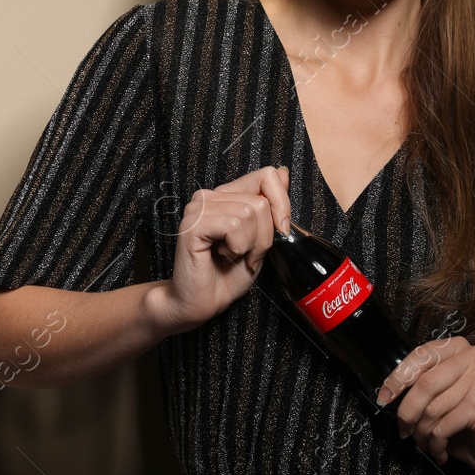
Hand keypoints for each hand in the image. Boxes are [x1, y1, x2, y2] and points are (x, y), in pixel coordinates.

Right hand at [154, 166, 291, 331]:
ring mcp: (198, 208)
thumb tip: (282, 171)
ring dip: (250, 244)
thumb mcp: (260, 238)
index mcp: (226, 195)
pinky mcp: (192, 225)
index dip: (282, 203)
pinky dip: (237, 246)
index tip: (279, 230)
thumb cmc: (227, 274)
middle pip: (261, 201)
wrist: (201, 303)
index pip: (267, 175)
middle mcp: (209, 196)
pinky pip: (233, 225)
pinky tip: (221, 254)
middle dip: (264, 236)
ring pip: (249, 212)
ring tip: (234, 255)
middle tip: (246, 253)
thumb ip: (269, 205)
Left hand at [376, 336, 474, 474]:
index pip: (419, 356)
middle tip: (404, 431)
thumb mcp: (440, 396)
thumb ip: (421, 384)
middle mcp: (472, 358)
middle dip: (407, 413)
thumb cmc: (466, 421)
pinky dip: (435, 444)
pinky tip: (440, 452)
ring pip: (431, 408)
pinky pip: (442, 426)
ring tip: (424, 444)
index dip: (397, 378)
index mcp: (458, 348)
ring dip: (421, 434)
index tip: (384, 397)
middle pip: (424, 384)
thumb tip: (386, 390)